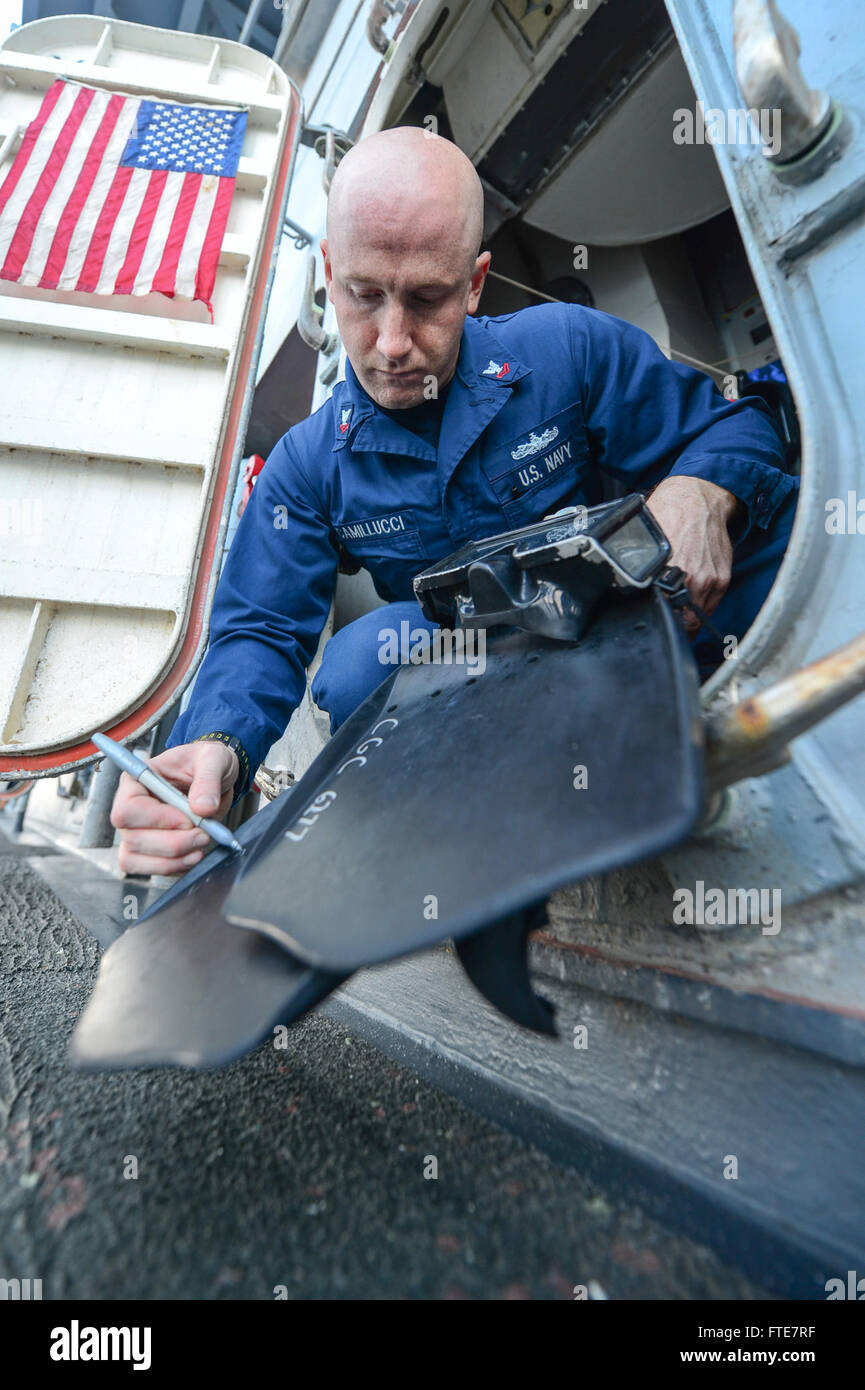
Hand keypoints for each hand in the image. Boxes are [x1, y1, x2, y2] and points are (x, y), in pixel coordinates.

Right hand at [111, 741, 238, 876]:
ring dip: (172, 860)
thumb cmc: (207, 762)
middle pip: (132, 837)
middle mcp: (131, 807)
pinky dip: (173, 868)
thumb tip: (202, 808)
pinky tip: (194, 855)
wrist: (217, 778)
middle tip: (204, 835)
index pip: (127, 808)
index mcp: (137, 779)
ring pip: (136, 858)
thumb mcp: (213, 758)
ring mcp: (136, 830)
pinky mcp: (148, 850)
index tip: (188, 820)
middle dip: (172, 843)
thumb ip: (208, 779)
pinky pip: (149, 869)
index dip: (157, 820)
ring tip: (200, 846)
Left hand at [646, 476, 742, 635]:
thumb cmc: (670, 514)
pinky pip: (713, 604)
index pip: (667, 614)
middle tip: (668, 627)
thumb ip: (644, 570)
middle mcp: (694, 579)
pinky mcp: (723, 576)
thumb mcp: (647, 543)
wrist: (698, 498)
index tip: (656, 625)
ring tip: (680, 618)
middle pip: (686, 622)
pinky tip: (692, 603)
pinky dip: (703, 607)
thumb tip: (631, 589)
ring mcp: (711, 579)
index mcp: (671, 573)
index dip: (660, 622)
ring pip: (700, 616)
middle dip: (677, 626)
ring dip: (690, 620)